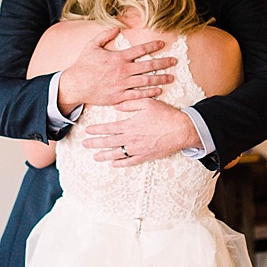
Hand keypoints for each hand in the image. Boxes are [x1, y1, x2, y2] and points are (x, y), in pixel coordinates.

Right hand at [57, 27, 174, 115]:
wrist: (76, 85)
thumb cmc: (83, 65)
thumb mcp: (91, 46)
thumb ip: (105, 35)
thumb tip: (117, 27)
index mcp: (118, 58)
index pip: (140, 50)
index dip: (153, 46)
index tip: (162, 44)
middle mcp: (123, 71)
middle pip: (149, 66)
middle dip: (163, 63)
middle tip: (174, 61)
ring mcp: (122, 84)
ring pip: (146, 81)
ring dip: (160, 79)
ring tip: (171, 78)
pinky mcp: (120, 96)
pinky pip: (138, 95)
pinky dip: (149, 93)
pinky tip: (158, 91)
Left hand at [81, 97, 201, 166]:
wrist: (181, 130)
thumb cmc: (165, 115)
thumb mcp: (147, 103)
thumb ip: (130, 103)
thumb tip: (117, 106)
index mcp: (130, 125)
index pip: (108, 128)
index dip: (96, 130)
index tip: (87, 131)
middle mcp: (131, 138)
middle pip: (108, 142)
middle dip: (95, 143)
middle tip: (84, 145)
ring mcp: (138, 149)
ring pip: (117, 154)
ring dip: (104, 155)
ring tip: (95, 157)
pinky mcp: (146, 156)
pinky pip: (130, 162)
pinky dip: (121, 163)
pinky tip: (113, 164)